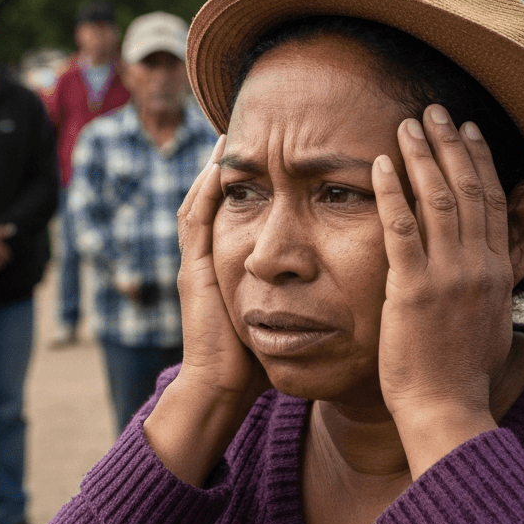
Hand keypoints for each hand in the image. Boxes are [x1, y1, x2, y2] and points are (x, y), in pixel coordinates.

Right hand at [143, 136, 269, 484]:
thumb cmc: (254, 361)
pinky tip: (217, 166)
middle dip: (230, 169)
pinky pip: (195, 222)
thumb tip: (328, 281)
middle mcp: (210, 261)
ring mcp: (197, 264)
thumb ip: (294, 295)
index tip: (273, 157)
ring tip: (228, 138)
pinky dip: (204, 192)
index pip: (239, 215)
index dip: (252, 185)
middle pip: (215, 202)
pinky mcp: (194, 273)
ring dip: (213, 171)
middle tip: (248, 133)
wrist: (223, 390)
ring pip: (200, 204)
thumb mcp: (280, 317)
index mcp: (230, 270)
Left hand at [371, 106, 516, 477]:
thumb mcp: (494, 322)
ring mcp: (447, 275)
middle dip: (452, 145)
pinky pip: (401, 229)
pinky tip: (379, 165)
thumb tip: (498, 261)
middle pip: (469, 189)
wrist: (448, 407)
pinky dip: (391, 192)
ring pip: (439, 200)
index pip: (494, 201)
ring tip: (409, 124)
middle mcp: (478, 266)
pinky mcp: (413, 289)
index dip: (481, 161)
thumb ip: (496, 284)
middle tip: (437, 111)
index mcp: (497, 271)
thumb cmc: (465, 374)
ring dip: (423, 157)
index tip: (470, 131)